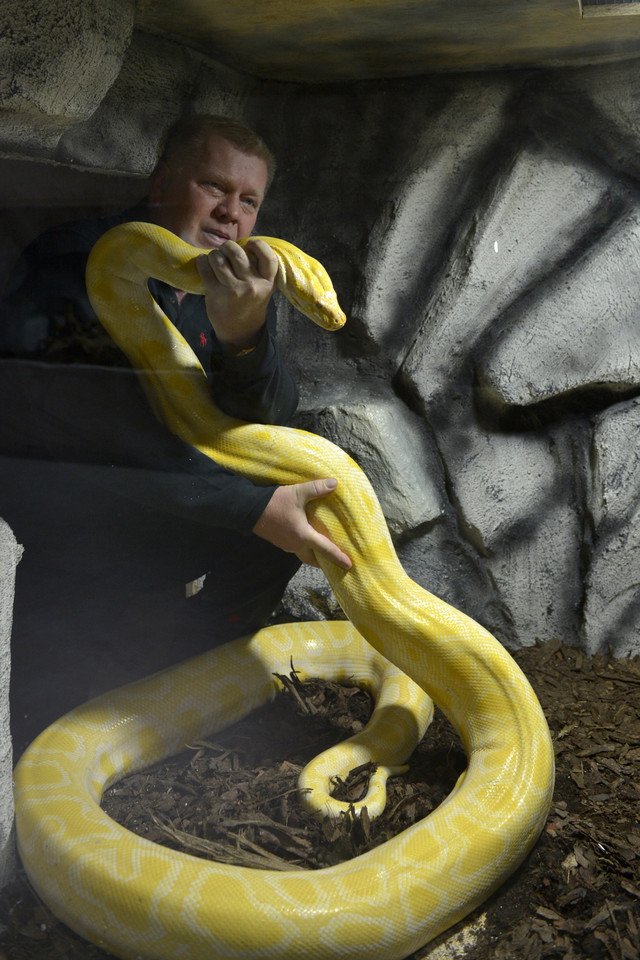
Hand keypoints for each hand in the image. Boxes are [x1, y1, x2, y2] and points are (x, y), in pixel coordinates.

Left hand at [196, 238, 277, 353]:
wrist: (240, 332)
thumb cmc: (250, 304)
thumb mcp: (262, 289)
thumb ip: (257, 270)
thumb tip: (241, 245)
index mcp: (267, 282)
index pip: (268, 257)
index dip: (258, 245)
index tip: (249, 243)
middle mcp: (252, 286)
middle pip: (238, 254)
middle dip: (228, 247)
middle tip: (225, 250)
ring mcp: (233, 290)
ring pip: (219, 260)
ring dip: (214, 254)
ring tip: (214, 257)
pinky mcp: (216, 294)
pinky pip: (205, 269)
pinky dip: (202, 261)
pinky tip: (203, 261)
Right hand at [252, 478, 351, 569]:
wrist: (248, 509)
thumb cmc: (274, 502)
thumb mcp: (297, 493)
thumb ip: (316, 488)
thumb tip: (335, 483)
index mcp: (303, 536)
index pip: (326, 549)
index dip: (338, 557)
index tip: (349, 565)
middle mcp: (295, 545)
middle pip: (313, 559)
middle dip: (324, 562)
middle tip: (334, 561)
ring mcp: (285, 545)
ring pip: (303, 554)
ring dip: (313, 554)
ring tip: (321, 550)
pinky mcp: (278, 541)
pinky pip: (294, 548)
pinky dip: (303, 547)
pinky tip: (304, 538)